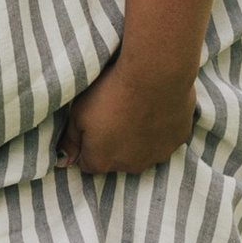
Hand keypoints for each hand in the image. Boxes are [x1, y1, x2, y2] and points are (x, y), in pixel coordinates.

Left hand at [58, 55, 197, 176]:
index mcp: (102, 162)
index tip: (92, 125)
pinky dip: (161, 127)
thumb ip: (70, 141)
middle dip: (115, 143)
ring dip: (140, 138)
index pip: (88, 163)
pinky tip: (157, 107)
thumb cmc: (109, 93)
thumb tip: (63, 161)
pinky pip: (165, 138)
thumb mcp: (78, 114)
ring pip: (144, 151)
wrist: (154, 75)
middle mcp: (130, 166)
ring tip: (137, 109)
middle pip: (117, 159)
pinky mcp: (178, 140)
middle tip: (115, 114)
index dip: (88, 144)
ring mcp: (157, 155)